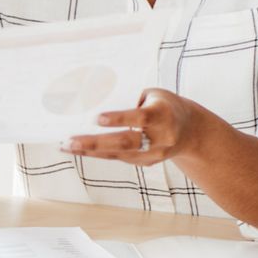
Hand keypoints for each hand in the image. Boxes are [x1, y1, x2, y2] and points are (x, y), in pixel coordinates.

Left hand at [63, 88, 203, 165]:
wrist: (191, 131)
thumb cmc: (164, 104)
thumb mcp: (153, 95)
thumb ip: (130, 98)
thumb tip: (93, 97)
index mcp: (163, 114)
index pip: (140, 118)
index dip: (119, 119)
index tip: (97, 118)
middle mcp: (161, 137)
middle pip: (125, 142)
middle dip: (95, 142)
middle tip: (70, 140)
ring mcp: (154, 153)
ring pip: (118, 154)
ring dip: (89, 150)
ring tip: (66, 145)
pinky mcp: (145, 162)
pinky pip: (118, 158)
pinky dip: (96, 154)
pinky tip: (78, 149)